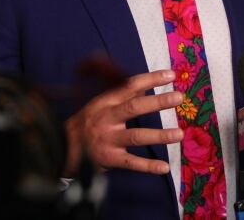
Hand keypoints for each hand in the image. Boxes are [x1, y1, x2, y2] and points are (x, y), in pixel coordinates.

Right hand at [63, 69, 183, 175]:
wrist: (64, 147)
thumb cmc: (88, 122)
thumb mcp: (101, 104)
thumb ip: (123, 96)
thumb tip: (146, 84)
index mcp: (106, 102)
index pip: (130, 86)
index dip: (151, 79)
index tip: (171, 75)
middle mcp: (107, 118)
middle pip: (134, 107)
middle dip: (157, 102)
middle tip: (178, 97)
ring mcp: (108, 139)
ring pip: (136, 136)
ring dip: (159, 135)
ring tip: (179, 134)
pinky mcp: (110, 159)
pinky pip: (131, 163)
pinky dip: (148, 166)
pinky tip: (164, 167)